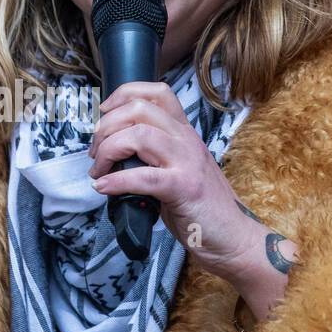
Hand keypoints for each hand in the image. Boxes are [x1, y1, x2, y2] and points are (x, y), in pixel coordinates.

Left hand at [86, 81, 287, 292]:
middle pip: (139, 109)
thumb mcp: (178, 171)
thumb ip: (153, 158)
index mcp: (184, 133)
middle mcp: (187, 141)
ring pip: (139, 135)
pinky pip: (143, 176)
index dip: (123, 95)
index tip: (104, 114)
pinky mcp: (184, 189)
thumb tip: (114, 158)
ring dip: (108, 150)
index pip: (156, 93)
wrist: (234, 239)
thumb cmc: (202, 209)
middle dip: (106, 126)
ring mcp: (187, 163)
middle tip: (96, 152)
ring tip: (99, 171)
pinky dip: (116, 181)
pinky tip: (104, 188)